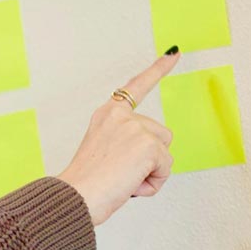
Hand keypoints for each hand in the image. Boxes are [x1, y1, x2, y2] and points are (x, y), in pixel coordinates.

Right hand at [57, 51, 179, 225]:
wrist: (76, 197)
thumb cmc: (85, 184)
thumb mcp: (104, 153)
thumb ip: (126, 144)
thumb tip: (154, 156)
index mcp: (106, 115)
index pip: (135, 87)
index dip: (157, 70)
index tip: (173, 52)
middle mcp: (120, 116)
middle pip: (160, 135)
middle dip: (148, 158)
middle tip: (118, 173)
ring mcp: (135, 128)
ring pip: (165, 152)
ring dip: (151, 171)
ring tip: (123, 180)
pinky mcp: (149, 145)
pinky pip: (165, 169)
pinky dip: (152, 183)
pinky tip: (129, 185)